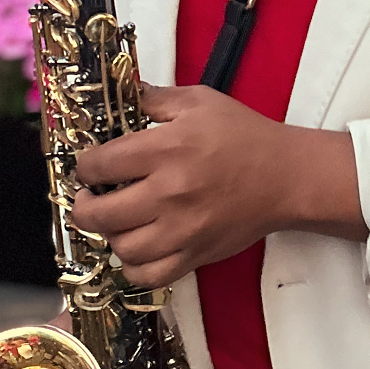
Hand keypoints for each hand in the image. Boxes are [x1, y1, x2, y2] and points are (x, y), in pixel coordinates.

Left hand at [70, 84, 364, 288]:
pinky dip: (134, 266)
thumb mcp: (200, 101)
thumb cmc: (244, 136)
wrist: (286, 177)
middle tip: (90, 197)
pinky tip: (137, 247)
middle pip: (100, 213)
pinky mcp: (195, 255)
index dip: (85, 165)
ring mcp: (182, 230)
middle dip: (83, 205)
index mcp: (166, 150)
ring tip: (116, 220)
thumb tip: (120, 93)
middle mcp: (169, 193)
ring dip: (109, 235)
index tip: (90, 165)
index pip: (100, 164)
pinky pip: (148, 275)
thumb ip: (154, 97)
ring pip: (121, 247)